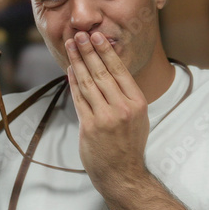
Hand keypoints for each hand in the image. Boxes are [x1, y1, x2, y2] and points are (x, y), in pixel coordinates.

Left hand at [65, 31, 149, 194]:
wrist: (123, 174)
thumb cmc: (130, 144)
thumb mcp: (138, 117)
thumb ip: (126, 95)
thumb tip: (112, 69)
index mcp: (137, 103)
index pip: (119, 71)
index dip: (105, 51)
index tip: (97, 36)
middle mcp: (122, 108)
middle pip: (101, 73)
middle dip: (88, 51)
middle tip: (79, 35)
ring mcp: (105, 117)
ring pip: (88, 83)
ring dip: (77, 62)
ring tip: (71, 46)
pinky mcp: (90, 126)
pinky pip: (79, 99)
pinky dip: (73, 82)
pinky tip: (70, 70)